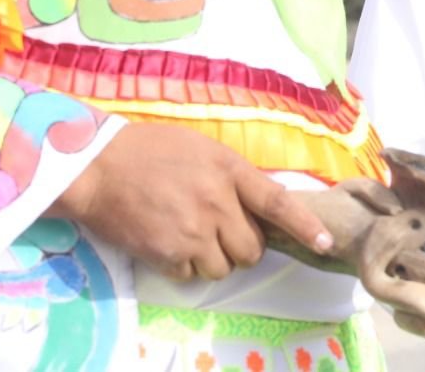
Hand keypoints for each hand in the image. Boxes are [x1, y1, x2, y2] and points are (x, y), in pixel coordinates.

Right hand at [49, 121, 332, 280]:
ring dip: (212, 258)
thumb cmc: (151, 151)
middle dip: (241, 245)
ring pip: (224, 267)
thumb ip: (233, 176)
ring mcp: (193, 231)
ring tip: (189, 234)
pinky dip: (183, 266)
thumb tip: (259, 202)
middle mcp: (218, 203)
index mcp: (230, 171)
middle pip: (253, 249)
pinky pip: (191, 274)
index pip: (278, 202)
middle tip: (219, 229)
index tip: (326, 244)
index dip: (305, 227)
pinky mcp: (167, 253)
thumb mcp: (204, 150)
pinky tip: (167, 242)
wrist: (97, 167)